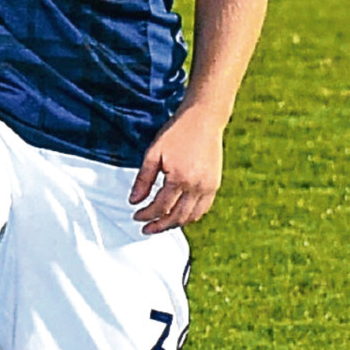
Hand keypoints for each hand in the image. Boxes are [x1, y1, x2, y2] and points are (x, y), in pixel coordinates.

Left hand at [129, 99, 224, 233]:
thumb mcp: (153, 154)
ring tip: (161, 224)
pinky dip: (191, 216)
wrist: (203, 120)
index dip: (146, 215)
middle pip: (177, 217)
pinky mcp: (215, 185)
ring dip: (175, 224)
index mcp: (179, 178)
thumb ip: (143, 180)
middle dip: (160, 226)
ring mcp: (209, 187)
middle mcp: (197, 186)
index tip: (136, 216)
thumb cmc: (176, 134)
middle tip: (146, 229)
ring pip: (192, 216)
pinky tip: (179, 215)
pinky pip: (203, 208)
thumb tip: (134, 201)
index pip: (160, 207)